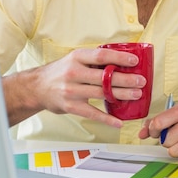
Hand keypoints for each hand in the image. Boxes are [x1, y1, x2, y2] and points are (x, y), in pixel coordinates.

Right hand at [27, 47, 146, 127]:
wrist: (36, 87)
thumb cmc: (62, 71)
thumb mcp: (75, 59)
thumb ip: (95, 60)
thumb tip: (123, 60)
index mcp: (77, 57)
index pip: (101, 56)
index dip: (119, 58)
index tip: (135, 61)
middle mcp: (74, 73)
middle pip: (104, 77)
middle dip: (125, 79)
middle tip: (141, 81)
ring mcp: (71, 90)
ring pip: (101, 93)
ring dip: (122, 95)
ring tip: (137, 95)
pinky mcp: (71, 106)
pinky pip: (92, 113)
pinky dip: (107, 118)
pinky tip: (119, 121)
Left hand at [139, 104, 177, 163]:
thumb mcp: (175, 116)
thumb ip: (156, 122)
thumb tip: (142, 133)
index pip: (158, 123)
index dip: (153, 130)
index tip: (157, 132)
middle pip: (165, 141)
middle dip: (167, 141)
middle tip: (177, 136)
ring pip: (173, 151)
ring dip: (176, 149)